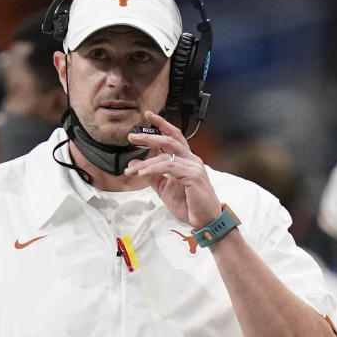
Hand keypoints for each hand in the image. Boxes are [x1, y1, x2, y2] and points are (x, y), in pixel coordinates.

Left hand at [125, 111, 221, 227]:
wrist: (205, 220)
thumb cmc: (189, 205)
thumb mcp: (164, 188)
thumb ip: (152, 175)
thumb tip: (135, 164)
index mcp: (186, 160)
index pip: (174, 136)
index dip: (162, 124)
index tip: (148, 115)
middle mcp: (191, 159)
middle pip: (169, 140)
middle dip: (149, 137)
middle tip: (131, 137)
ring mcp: (193, 166)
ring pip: (167, 154)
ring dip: (147, 160)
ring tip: (132, 168)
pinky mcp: (193, 175)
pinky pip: (169, 167)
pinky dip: (153, 169)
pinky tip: (142, 173)